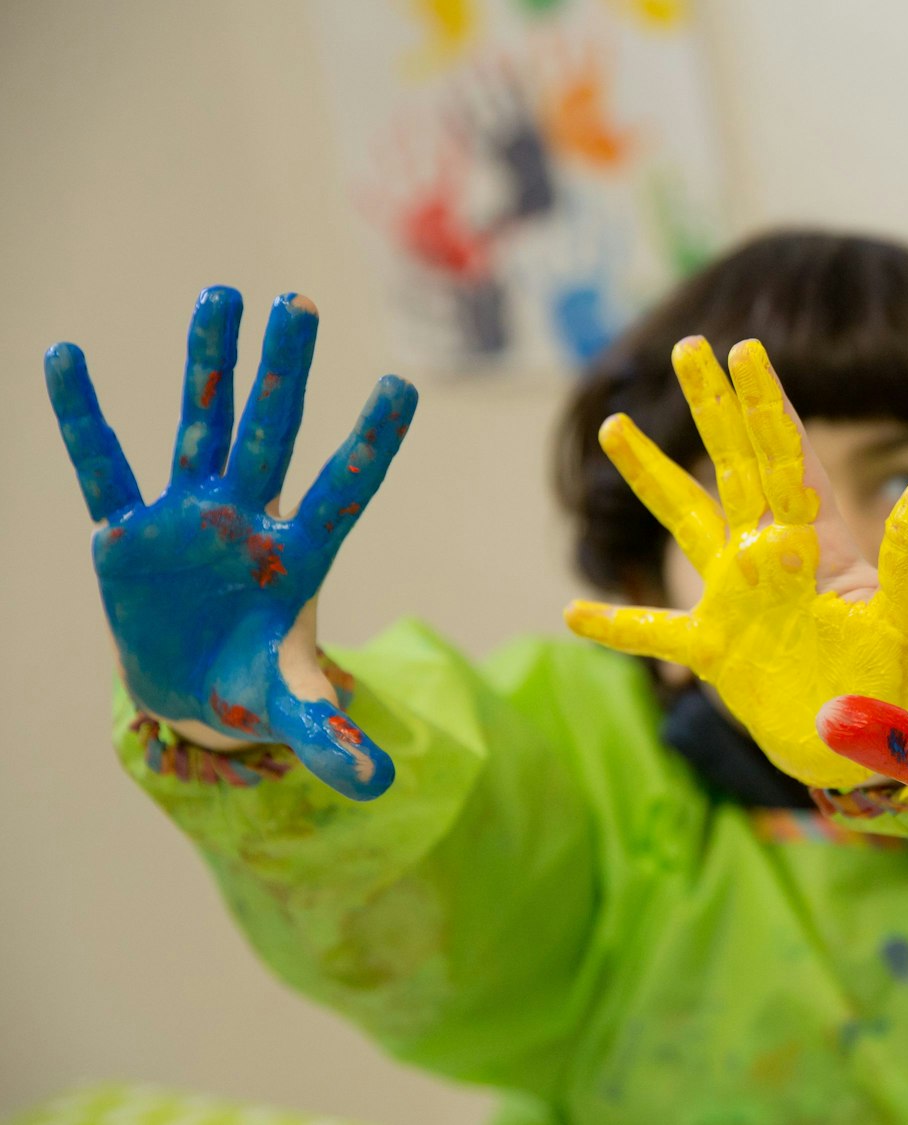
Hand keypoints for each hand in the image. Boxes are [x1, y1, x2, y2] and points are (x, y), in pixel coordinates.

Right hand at [47, 288, 418, 799]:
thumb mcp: (293, 711)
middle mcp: (248, 519)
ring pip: (199, 425)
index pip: (345, 491)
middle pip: (272, 435)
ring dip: (207, 364)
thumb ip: (333, 740)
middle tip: (299, 302)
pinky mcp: (127, 530)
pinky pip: (103, 464)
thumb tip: (378, 785)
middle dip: (283, 373)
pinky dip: (84, 416)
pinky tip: (66, 356)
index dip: (370, 445)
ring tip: (221, 294)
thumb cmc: (252, 686)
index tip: (401, 387)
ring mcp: (188, 516)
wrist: (191, 687)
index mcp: (299, 557)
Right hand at [564, 338, 907, 788]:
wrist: (870, 753)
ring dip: (652, 476)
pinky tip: (572, 611)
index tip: (745, 349)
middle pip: (734, 467)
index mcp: (819, 543)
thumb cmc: (901, 682)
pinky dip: (615, 625)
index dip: (765, 405)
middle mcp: (772, 557)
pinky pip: (654, 631)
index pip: (787, 458)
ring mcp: (737, 600)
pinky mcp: (714, 651)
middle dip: (712, 408)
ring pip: (685, 522)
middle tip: (688, 347)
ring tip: (616, 425)